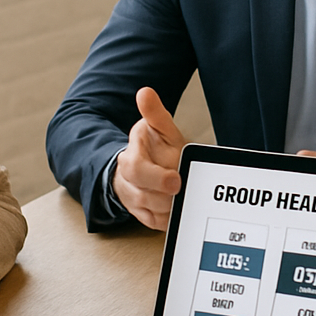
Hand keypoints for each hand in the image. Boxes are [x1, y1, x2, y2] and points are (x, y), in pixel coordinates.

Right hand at [113, 86, 186, 229]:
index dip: (157, 177)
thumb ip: (154, 113)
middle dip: (165, 196)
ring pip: (150, 212)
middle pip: (142, 195)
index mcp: (132, 156)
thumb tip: (145, 92)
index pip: (137, 169)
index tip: (176, 179)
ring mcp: (134, 199)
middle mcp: (129, 180)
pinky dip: (169, 219)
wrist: (142, 166)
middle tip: (184, 191)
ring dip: (171, 207)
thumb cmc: (155, 146)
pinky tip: (181, 208)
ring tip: (186, 196)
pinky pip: (156, 223)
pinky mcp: (142, 214)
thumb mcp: (158, 127)